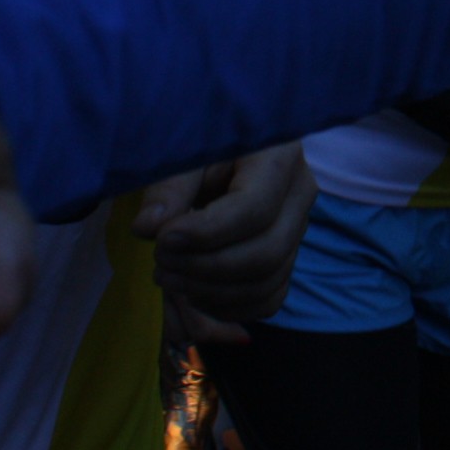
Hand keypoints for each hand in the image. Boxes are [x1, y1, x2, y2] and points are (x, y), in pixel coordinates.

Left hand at [136, 144, 312, 342]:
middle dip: (205, 267)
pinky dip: (227, 308)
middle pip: (266, 252)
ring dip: (210, 292)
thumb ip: (167, 187)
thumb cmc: (203, 141)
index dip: (207, 233)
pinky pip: (268, 299)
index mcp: (281, 155)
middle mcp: (301, 193)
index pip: (255, 208)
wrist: (222, 149)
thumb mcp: (183, 152)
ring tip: (168, 276)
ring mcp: (298, 229)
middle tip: (160, 261)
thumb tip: (149, 228)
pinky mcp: (287, 257)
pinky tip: (192, 293)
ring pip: (267, 282)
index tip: (163, 239)